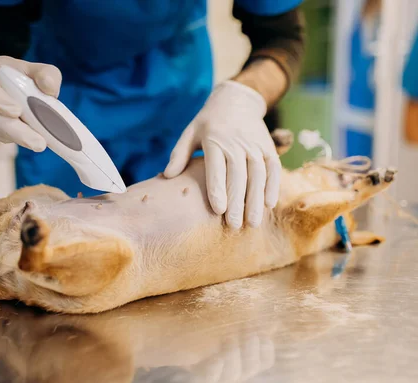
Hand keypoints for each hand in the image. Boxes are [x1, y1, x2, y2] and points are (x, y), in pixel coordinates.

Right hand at [0, 56, 61, 150]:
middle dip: (17, 131)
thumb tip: (50, 89)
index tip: (16, 111)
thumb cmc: (19, 75)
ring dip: (20, 138)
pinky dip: (18, 139)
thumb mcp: (34, 68)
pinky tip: (31, 137)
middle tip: (38, 143)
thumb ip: (46, 74)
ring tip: (41, 142)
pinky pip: (1, 137)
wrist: (6, 84)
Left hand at [164, 80, 280, 228]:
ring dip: (256, 200)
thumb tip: (166, 176)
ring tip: (253, 223)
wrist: (237, 100)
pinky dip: (273, 186)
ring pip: (258, 175)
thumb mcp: (190, 132)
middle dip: (238, 202)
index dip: (218, 190)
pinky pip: (273, 168)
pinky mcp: (267, 147)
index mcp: (214, 140)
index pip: (217, 168)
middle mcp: (236, 143)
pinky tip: (269, 204)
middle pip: (238, 176)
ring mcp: (254, 145)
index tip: (219, 211)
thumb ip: (179, 154)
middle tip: (234, 226)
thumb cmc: (208, 122)